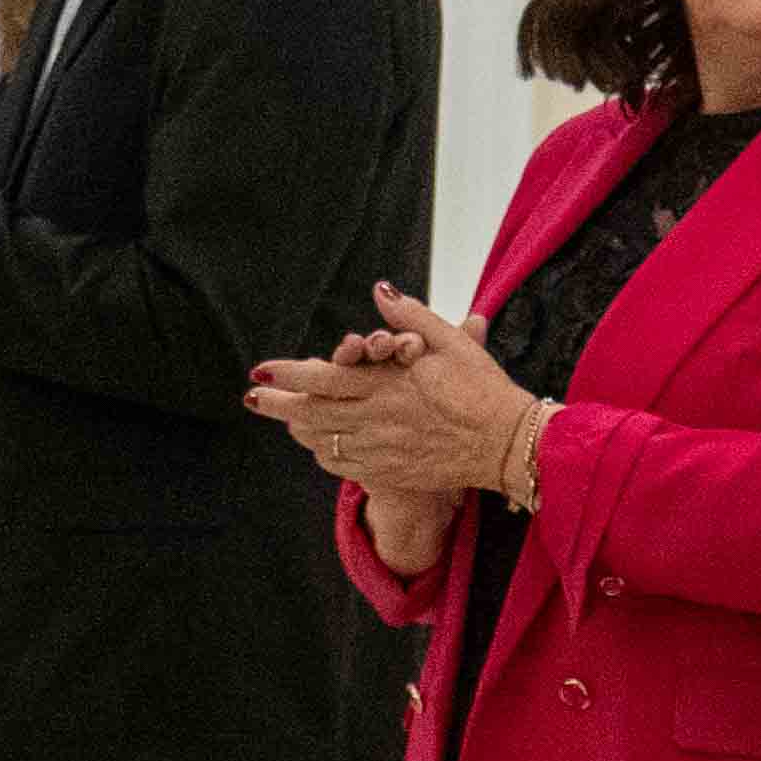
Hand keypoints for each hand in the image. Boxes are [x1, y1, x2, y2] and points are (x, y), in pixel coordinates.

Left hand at [247, 284, 535, 498]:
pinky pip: (343, 465)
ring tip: (284, 418)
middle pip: (310, 413)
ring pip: (322, 441)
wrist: (508, 443)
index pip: (323, 377)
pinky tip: (319, 444)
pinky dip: (325, 453)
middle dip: (276, 405)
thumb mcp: (451, 343)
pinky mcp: (390, 471)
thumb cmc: (483, 388)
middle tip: (252, 399)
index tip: (261, 370)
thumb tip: (379, 290)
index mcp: (387, 383)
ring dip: (298, 429)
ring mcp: (380, 448)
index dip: (288, 374)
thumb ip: (410, 317)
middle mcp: (376, 417)